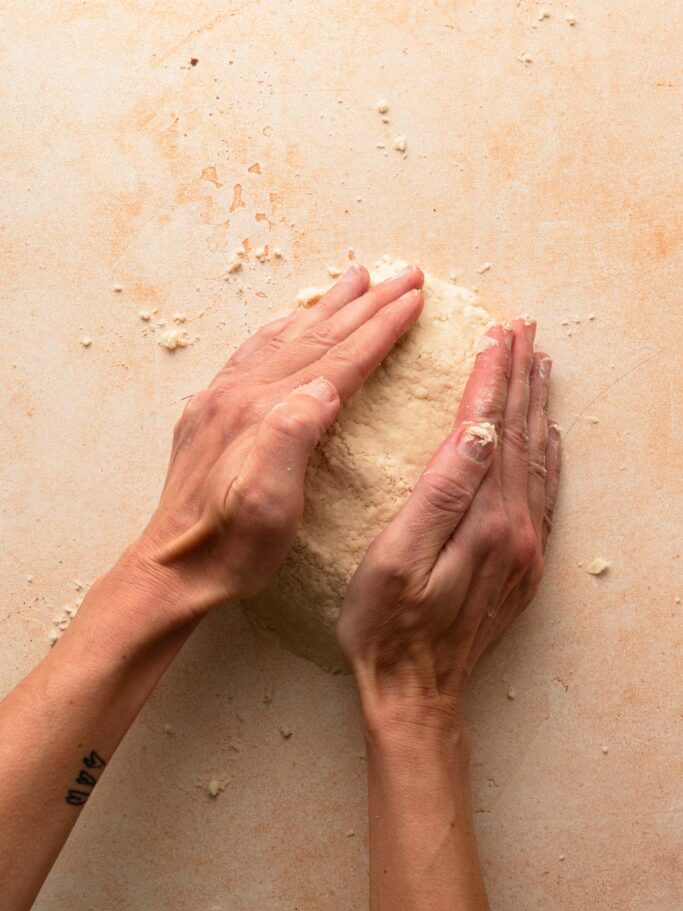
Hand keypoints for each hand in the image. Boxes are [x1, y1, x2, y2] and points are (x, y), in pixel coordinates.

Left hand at [125, 264, 423, 625]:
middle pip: (317, 337)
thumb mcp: (270, 506)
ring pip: (287, 337)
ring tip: (357, 278)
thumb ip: (293, 439)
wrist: (172, 569)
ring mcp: (222, 399)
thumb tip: (325, 388)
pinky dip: (283, 327)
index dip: (380, 329)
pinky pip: (254, 351)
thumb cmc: (231, 548)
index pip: (338, 361)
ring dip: (328, 306)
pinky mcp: (210, 411)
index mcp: (266, 415)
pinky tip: (293, 319)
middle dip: (366, 304)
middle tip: (404, 275)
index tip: (414, 300)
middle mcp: (241, 395)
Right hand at [337, 319, 560, 738]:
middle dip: (521, 377)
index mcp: (482, 519)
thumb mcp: (394, 560)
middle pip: (520, 435)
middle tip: (524, 330)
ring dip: (537, 408)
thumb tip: (476, 433)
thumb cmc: (387, 628)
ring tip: (538, 365)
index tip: (495, 332)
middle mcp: (514, 528)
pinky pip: (545, 497)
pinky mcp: (523, 565)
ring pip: (537, 460)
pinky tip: (548, 437)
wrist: (417, 694)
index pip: (489, 427)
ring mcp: (524, 548)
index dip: (492, 377)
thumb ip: (440, 494)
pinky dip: (548, 458)